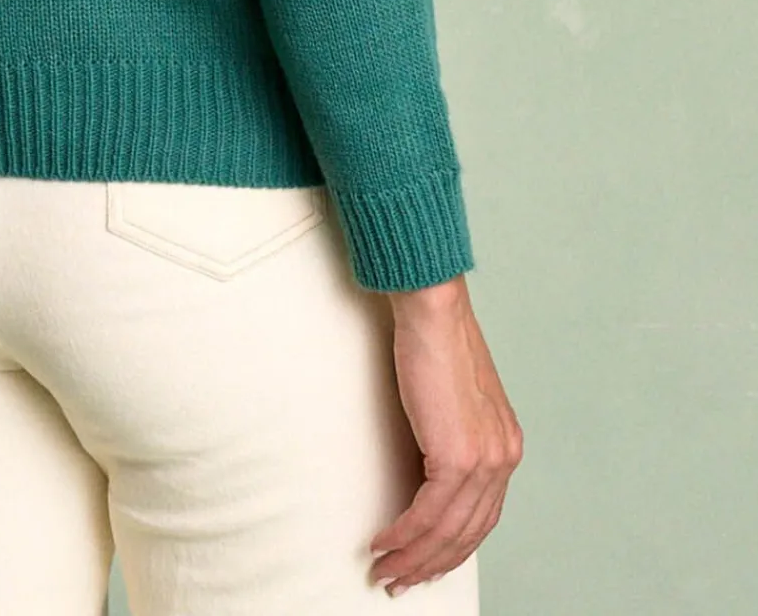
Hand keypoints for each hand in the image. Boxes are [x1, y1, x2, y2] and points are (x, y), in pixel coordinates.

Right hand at [368, 275, 521, 593]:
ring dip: (412, 557)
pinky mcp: (457, 455)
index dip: (452, 548)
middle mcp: (502, 458)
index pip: (482, 517)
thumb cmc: (437, 341)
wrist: (434, 310)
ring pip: (448, 531)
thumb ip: (451, 434)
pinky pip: (429, 513)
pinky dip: (404, 534)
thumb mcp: (454, 399)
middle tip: (398, 580)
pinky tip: (384, 542)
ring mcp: (484, 459)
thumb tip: (426, 466)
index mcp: (505, 446)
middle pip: (467, 533)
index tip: (423, 563)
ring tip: (384, 570)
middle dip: (430, 564)